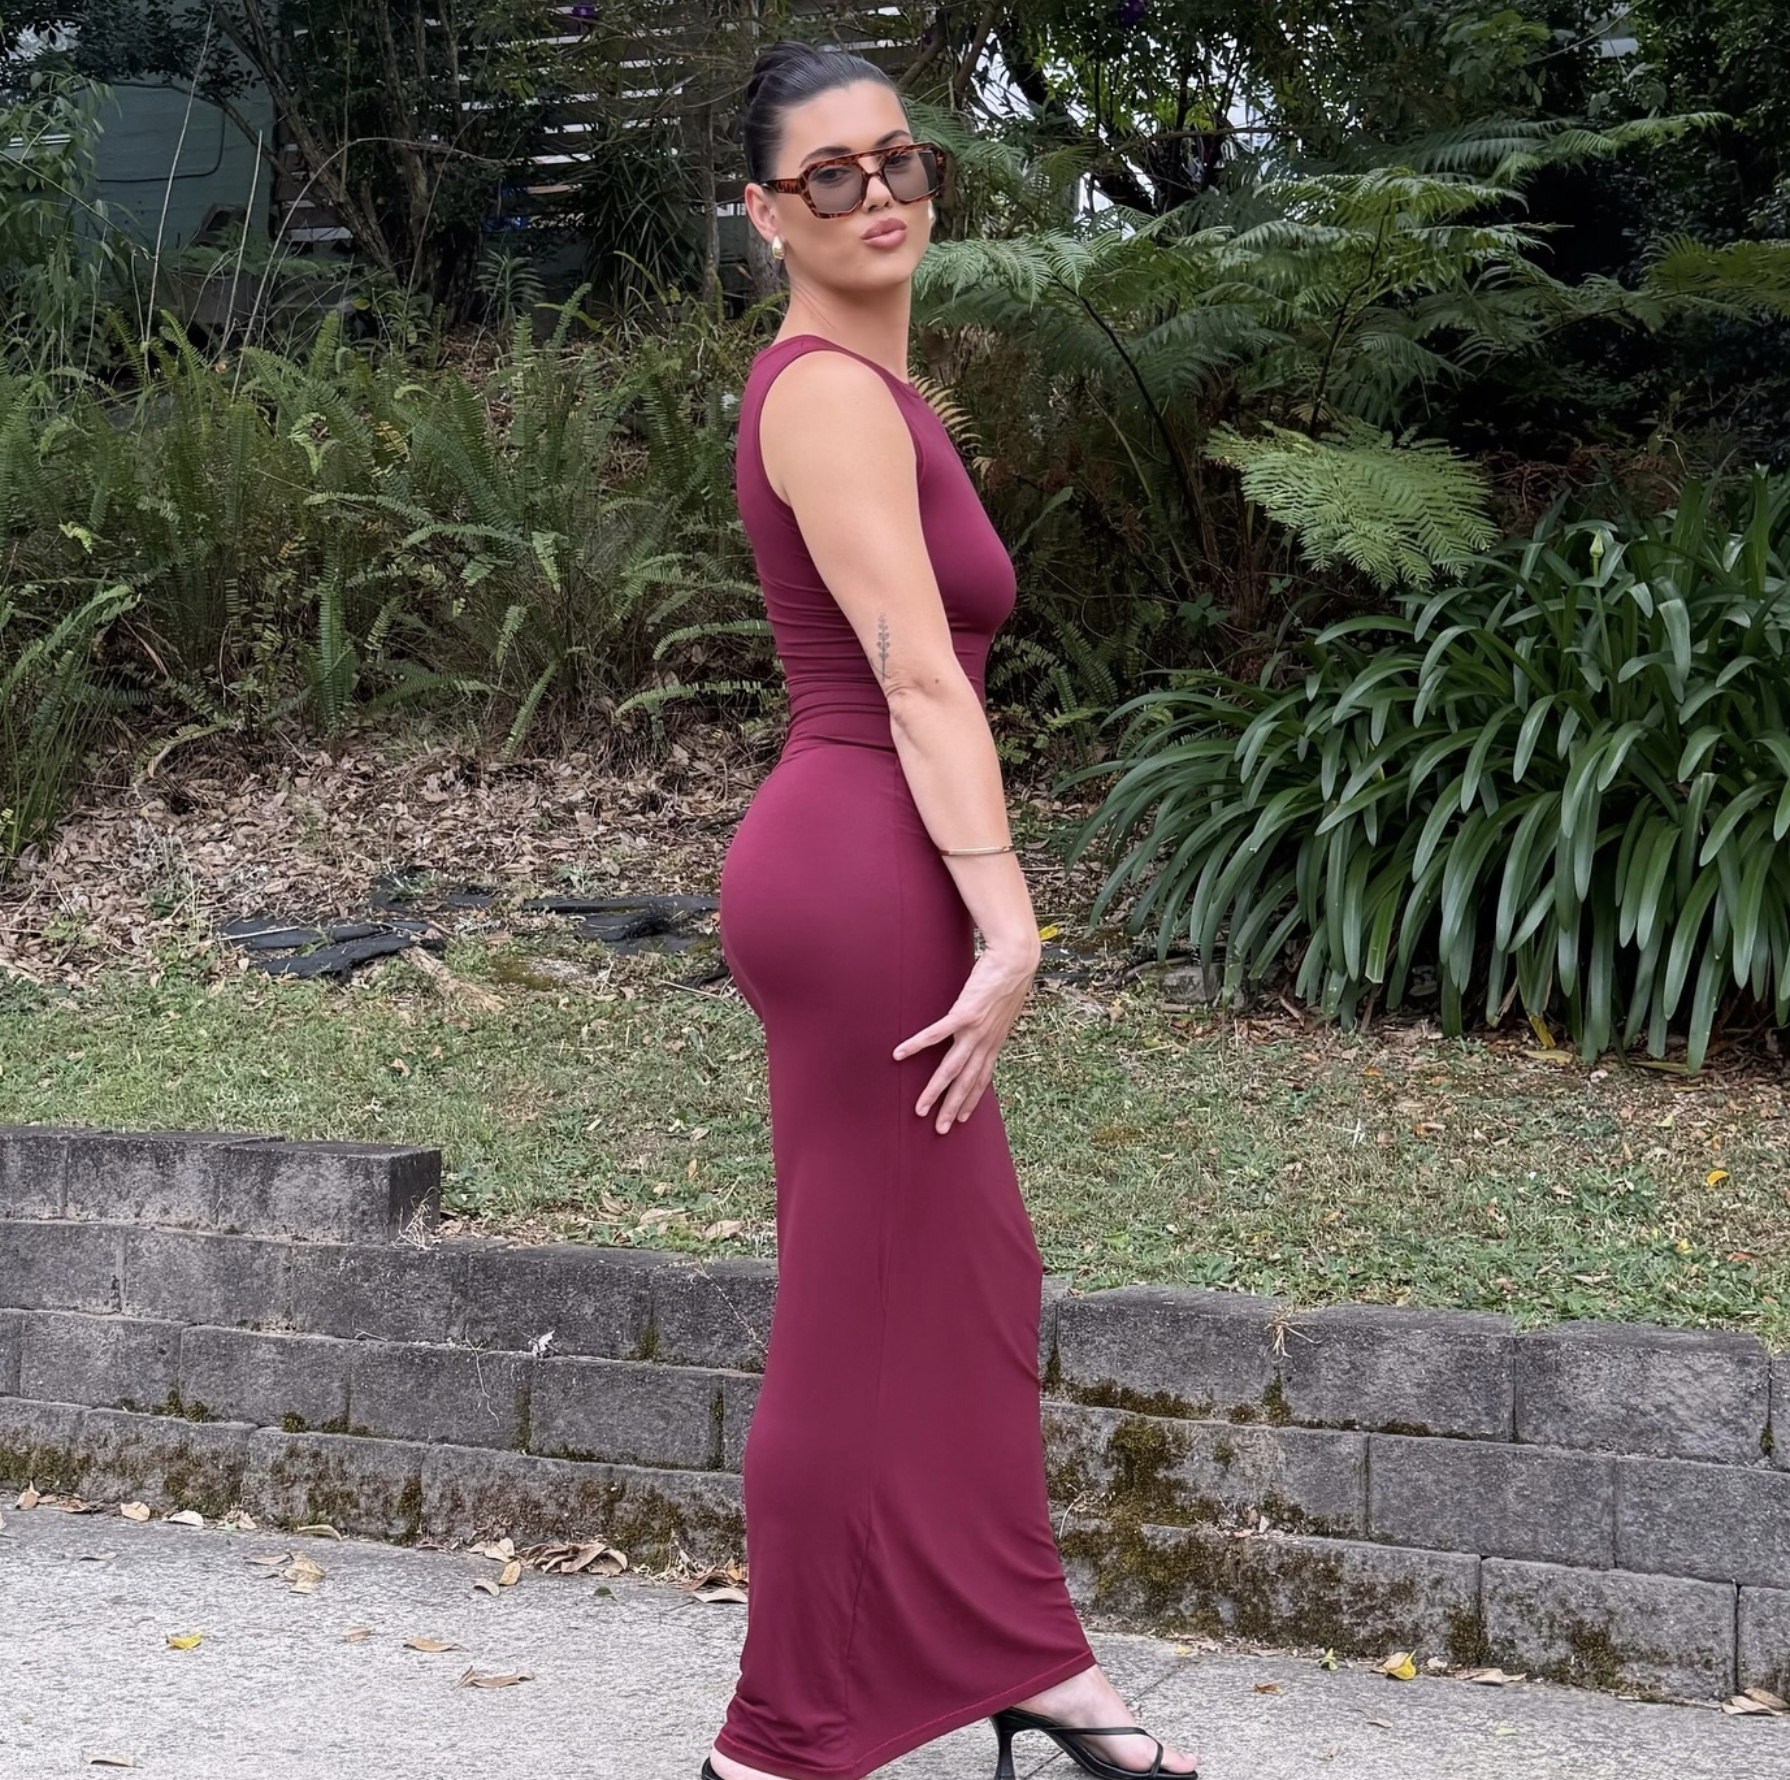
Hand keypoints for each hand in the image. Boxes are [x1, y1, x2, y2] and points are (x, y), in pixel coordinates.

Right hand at [892, 940, 1039, 1132]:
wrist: (1017, 960)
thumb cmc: (1010, 977)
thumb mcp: (1004, 1007)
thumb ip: (993, 1021)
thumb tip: (986, 1024)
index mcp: (995, 1041)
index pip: (982, 1078)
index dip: (972, 1099)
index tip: (963, 1118)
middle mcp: (986, 1041)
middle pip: (966, 1082)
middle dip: (953, 1108)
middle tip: (941, 1129)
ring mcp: (975, 1030)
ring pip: (951, 1069)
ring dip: (935, 1091)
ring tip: (920, 1109)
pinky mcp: (963, 1014)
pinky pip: (934, 1035)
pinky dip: (916, 1046)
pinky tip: (900, 1054)